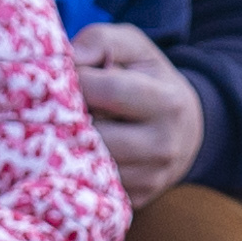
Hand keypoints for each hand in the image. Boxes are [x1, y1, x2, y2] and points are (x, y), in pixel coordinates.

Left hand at [69, 23, 203, 200]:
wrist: (185, 131)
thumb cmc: (150, 81)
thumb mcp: (135, 49)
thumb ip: (102, 40)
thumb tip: (70, 58)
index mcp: (167, 102)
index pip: (108, 90)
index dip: (78, 79)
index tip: (66, 74)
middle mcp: (163, 146)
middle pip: (96, 134)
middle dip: (68, 117)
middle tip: (56, 104)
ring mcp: (149, 179)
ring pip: (90, 163)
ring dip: (68, 144)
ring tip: (65, 125)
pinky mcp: (134, 200)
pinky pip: (92, 184)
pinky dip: (76, 166)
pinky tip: (74, 149)